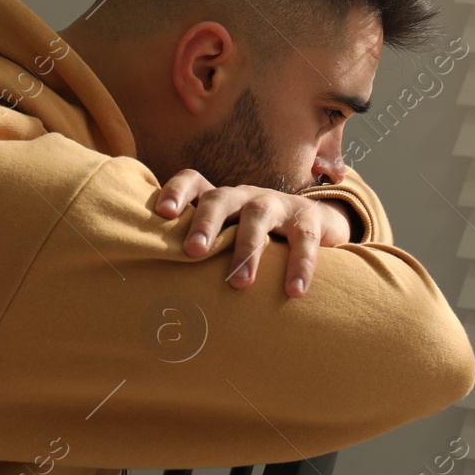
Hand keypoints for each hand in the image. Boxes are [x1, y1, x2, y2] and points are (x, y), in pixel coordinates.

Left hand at [151, 170, 353, 297]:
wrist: (315, 226)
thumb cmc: (258, 241)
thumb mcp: (229, 239)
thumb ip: (202, 253)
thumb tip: (158, 290)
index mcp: (221, 201)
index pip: (194, 183)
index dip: (177, 192)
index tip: (163, 213)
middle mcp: (245, 197)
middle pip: (220, 198)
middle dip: (205, 222)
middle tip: (193, 251)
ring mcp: (277, 205)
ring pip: (258, 216)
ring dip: (247, 248)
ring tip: (239, 283)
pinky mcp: (309, 220)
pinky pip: (305, 240)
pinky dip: (300, 265)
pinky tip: (294, 291)